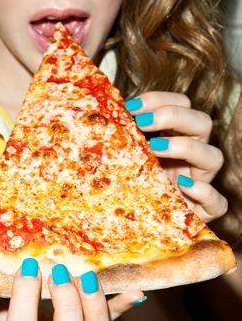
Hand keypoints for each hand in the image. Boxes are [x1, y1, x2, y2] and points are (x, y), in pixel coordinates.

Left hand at [126, 92, 226, 221]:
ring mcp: (199, 182)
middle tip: (141, 122)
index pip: (182, 105)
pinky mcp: (201, 211)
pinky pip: (217, 203)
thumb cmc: (126, 185)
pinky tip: (183, 187)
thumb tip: (103, 117)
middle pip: (202, 123)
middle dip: (173, 116)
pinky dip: (205, 193)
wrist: (133, 221)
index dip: (160, 100)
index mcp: (174, 137)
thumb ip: (121, 138)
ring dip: (185, 147)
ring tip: (154, 149)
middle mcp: (191, 156)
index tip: (131, 107)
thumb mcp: (122, 157)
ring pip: (214, 157)